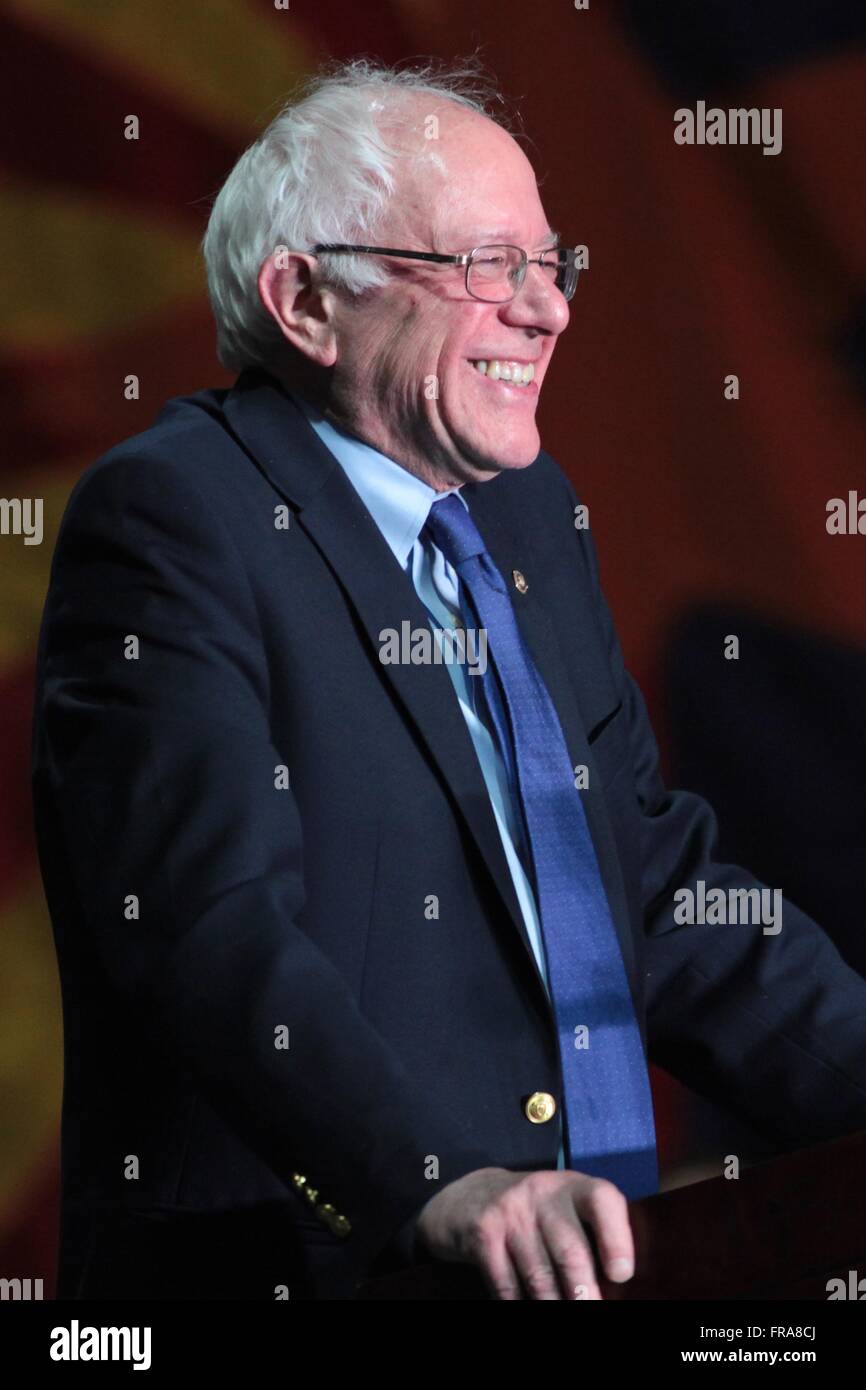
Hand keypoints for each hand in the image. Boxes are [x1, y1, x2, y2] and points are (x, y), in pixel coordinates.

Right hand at [415, 1166, 633, 1299]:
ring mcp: (509, 1211)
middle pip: (570, 1251)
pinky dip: (518, 1304)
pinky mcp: (483, 1233)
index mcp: (572, 1187)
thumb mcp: (564, 1209)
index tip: (621, 1274)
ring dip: (553, 1305)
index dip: (616, 1238)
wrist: (471, 1198)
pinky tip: (525, 1306)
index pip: (602, 1200)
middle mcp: (541, 1192)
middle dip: (583, 1292)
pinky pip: (507, 1284)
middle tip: (591, 1308)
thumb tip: (614, 1287)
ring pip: (539, 1276)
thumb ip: (591, 1235)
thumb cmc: (535, 1215)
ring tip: (560, 1315)